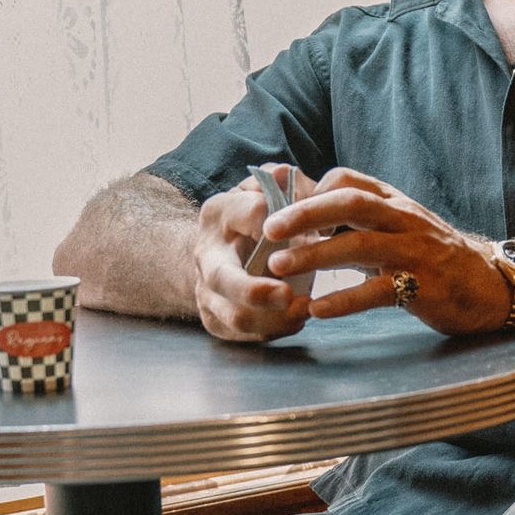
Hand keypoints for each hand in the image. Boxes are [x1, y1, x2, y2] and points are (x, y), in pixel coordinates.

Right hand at [192, 164, 316, 342]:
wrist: (221, 250)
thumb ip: (284, 184)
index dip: (279, 224)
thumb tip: (291, 178)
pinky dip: (274, 330)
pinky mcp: (215, 319)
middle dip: (256, 291)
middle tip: (288, 296)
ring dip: (274, 318)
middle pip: (224, 278)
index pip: (250, 214)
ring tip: (305, 310)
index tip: (309, 228)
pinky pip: (245, 335)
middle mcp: (206, 253)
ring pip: (235, 316)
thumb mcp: (267, 190)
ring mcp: (206, 290)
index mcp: (220, 213)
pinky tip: (296, 319)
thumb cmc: (257, 216)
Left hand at [266, 167, 513, 333]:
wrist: (490, 286)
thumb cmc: (434, 258)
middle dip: (305, 213)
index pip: (347, 179)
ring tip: (279, 267)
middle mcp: (404, 219)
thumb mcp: (399, 228)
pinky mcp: (424, 286)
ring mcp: (416, 252)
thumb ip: (359, 222)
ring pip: (359, 245)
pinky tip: (317, 309)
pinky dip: (344, 300)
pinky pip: (378, 291)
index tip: (281, 212)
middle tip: (268, 229)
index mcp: (395, 202)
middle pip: (350, 202)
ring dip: (315, 255)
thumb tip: (307, 218)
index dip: (310, 191)